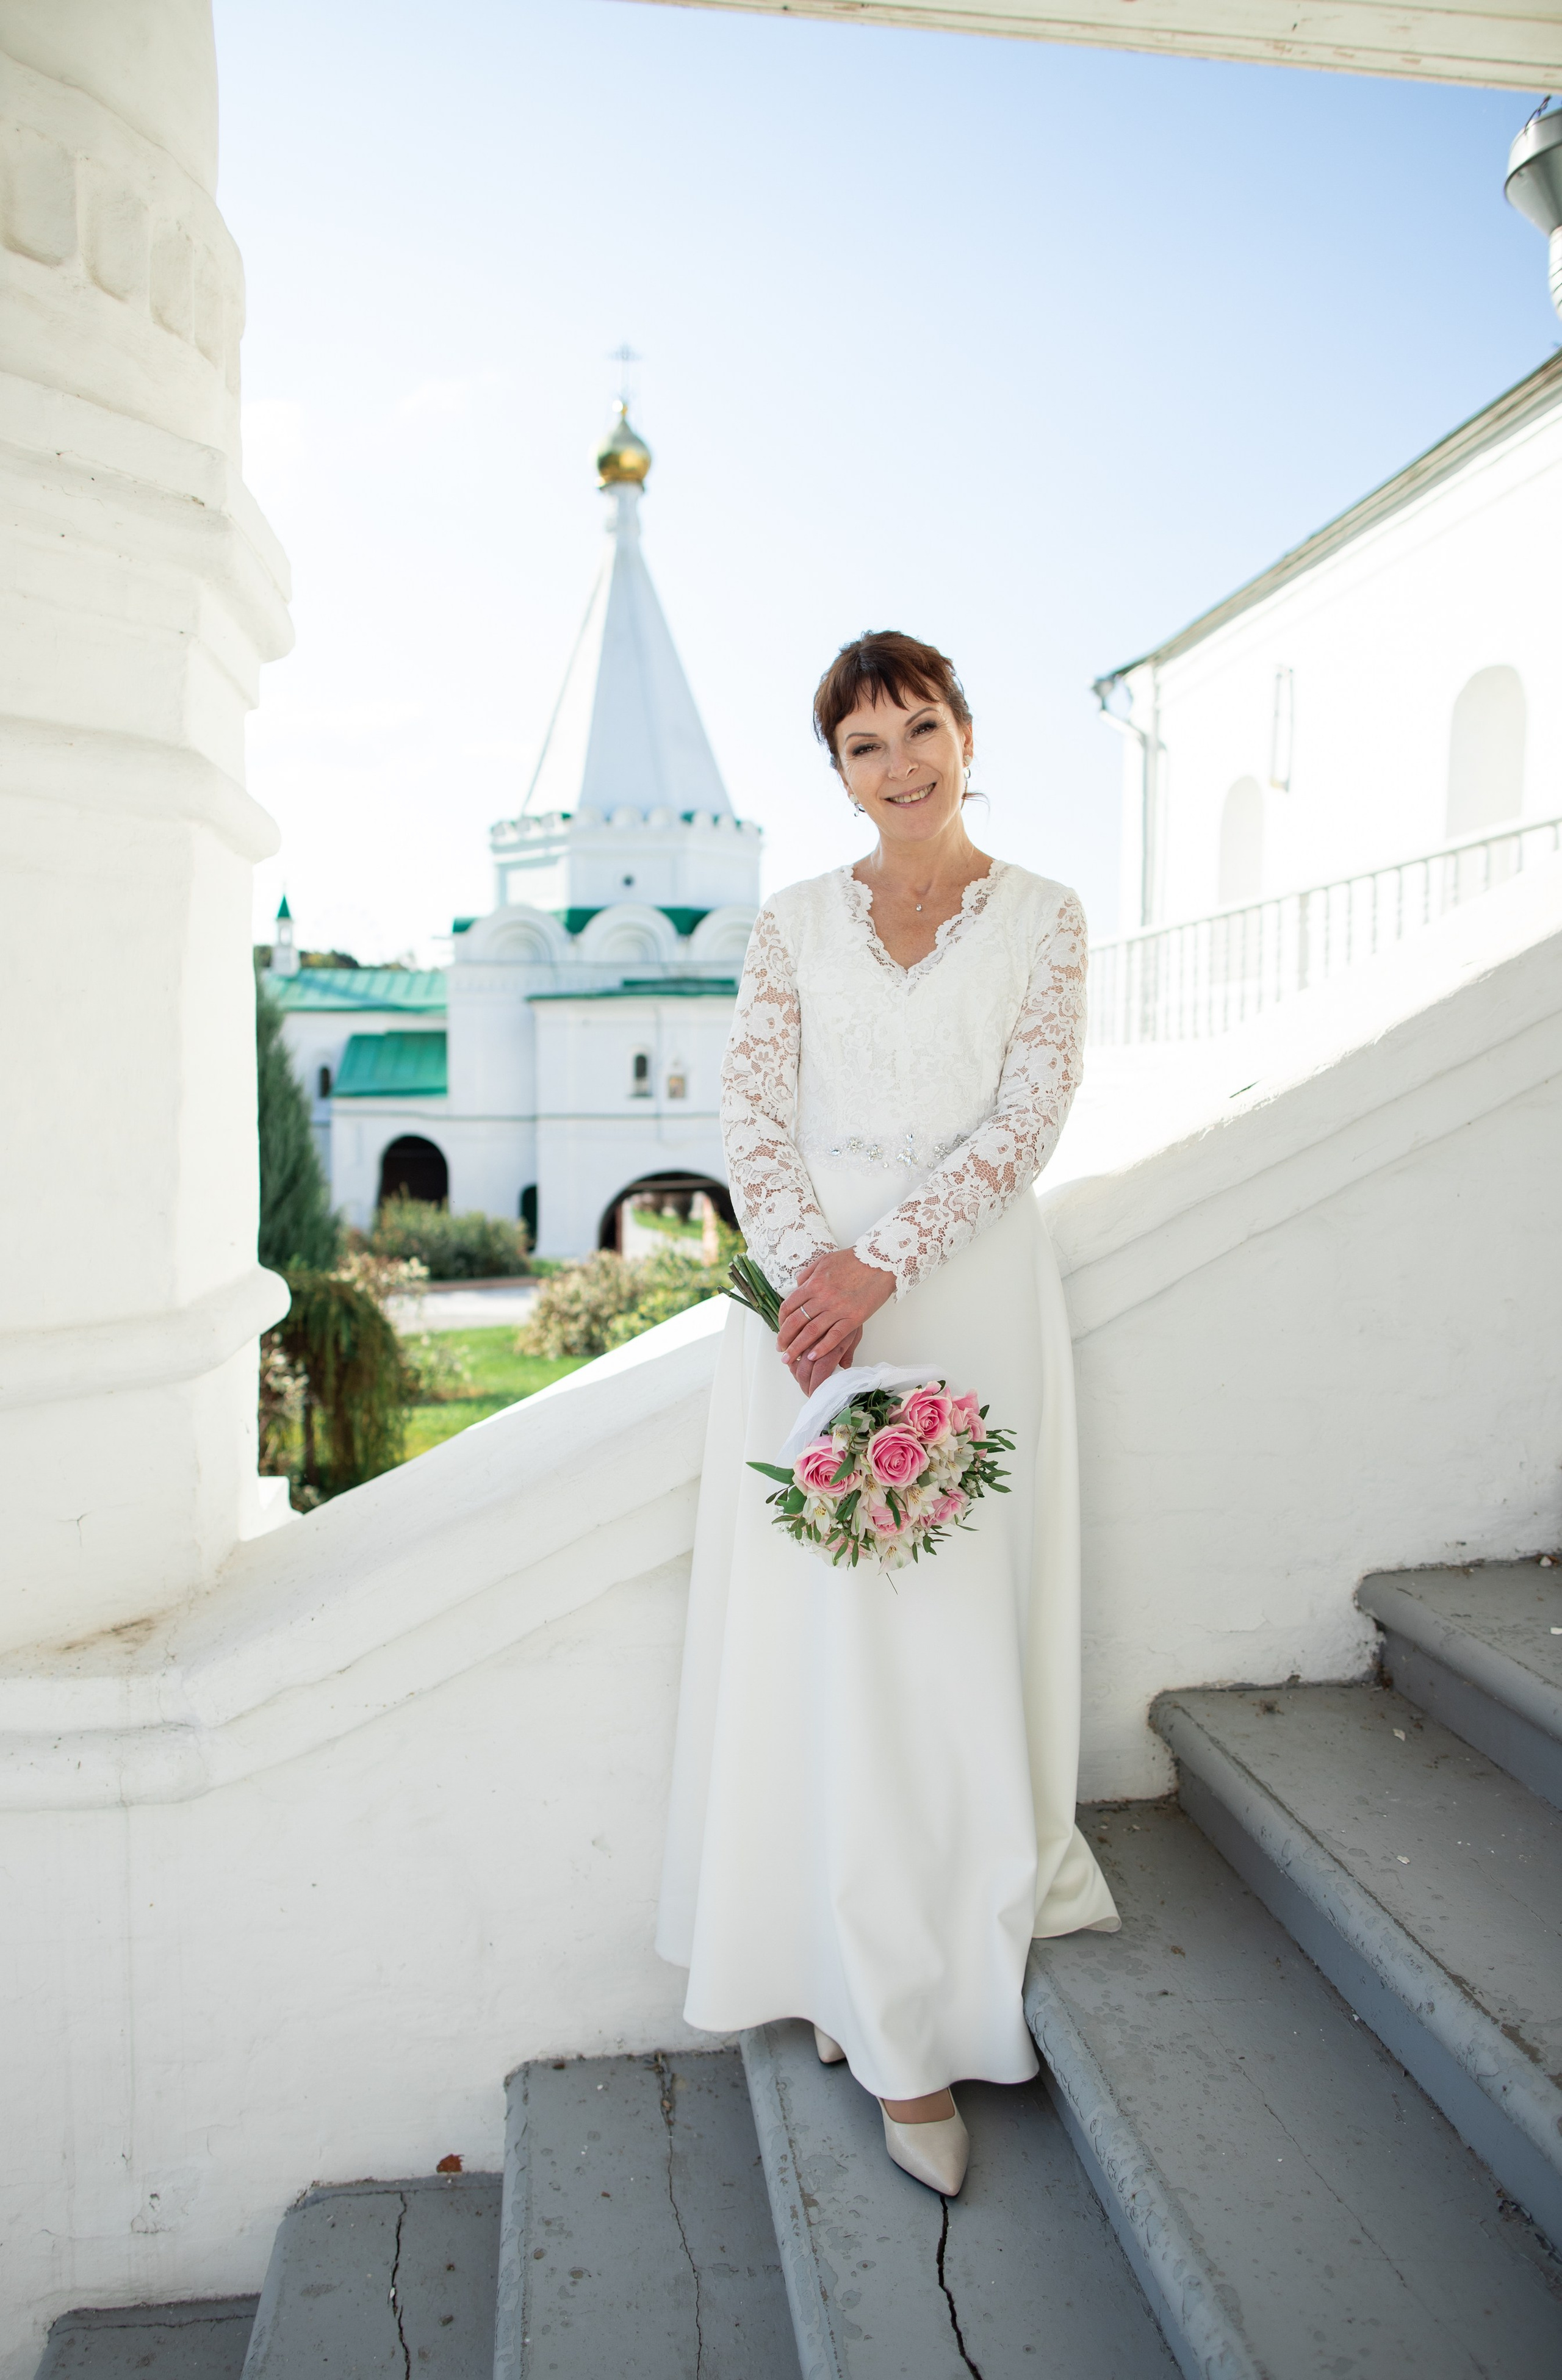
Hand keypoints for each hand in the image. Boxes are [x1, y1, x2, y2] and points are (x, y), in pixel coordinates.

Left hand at [777, 1249, 893, 1393]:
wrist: (881, 1261)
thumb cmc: (853, 1260)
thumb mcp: (824, 1261)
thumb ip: (808, 1274)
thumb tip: (797, 1286)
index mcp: (813, 1283)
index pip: (789, 1306)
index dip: (781, 1321)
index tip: (780, 1331)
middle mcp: (822, 1297)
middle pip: (796, 1322)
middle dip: (785, 1339)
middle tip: (781, 1351)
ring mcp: (838, 1308)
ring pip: (811, 1332)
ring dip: (798, 1348)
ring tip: (790, 1359)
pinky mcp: (854, 1317)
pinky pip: (834, 1336)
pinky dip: (822, 1348)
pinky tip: (813, 1357)